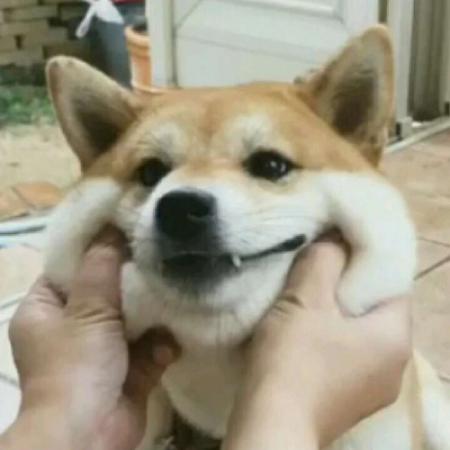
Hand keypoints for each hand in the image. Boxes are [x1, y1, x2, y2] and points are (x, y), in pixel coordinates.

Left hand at [4, 228, 178, 449]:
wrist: (89, 436)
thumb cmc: (76, 366)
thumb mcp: (87, 309)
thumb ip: (102, 266)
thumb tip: (112, 226)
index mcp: (46, 311)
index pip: (68, 269)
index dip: (95, 250)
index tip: (126, 232)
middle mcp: (72, 329)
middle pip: (106, 292)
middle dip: (133, 282)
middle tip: (159, 259)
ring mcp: (102, 351)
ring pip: (133, 319)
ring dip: (153, 314)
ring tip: (173, 296)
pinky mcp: (128, 371)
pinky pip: (149, 347)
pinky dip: (161, 346)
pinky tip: (170, 344)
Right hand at [224, 238, 410, 449]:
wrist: (271, 424)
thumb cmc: (293, 358)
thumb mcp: (306, 298)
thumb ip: (325, 259)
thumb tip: (336, 240)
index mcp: (395, 338)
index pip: (391, 284)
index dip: (363, 262)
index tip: (335, 250)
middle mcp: (394, 365)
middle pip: (374, 309)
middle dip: (346, 287)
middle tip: (315, 271)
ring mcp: (373, 387)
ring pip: (358, 332)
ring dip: (334, 314)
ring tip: (305, 298)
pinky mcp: (350, 399)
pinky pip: (346, 354)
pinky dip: (329, 338)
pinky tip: (302, 333)